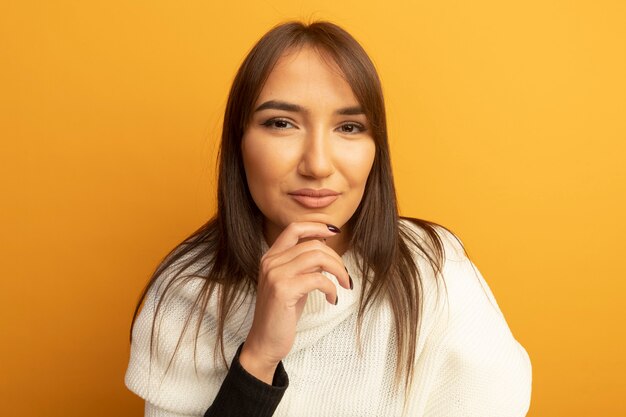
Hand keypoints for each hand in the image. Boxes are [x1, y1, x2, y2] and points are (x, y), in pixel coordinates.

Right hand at [239, 222, 351, 382]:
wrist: (265, 342)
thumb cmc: (282, 313)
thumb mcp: (292, 283)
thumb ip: (304, 265)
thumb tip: (326, 249)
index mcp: (270, 257)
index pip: (294, 228)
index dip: (316, 226)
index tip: (334, 232)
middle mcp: (270, 262)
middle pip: (313, 244)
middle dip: (336, 258)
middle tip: (344, 276)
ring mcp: (275, 275)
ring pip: (317, 257)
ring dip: (338, 270)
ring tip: (344, 284)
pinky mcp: (283, 290)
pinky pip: (318, 279)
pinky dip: (331, 288)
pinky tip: (332, 300)